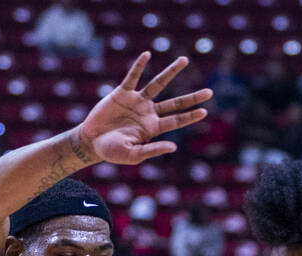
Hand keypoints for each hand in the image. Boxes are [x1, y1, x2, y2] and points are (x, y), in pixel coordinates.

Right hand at [76, 51, 211, 163]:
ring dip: (171, 73)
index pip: (176, 121)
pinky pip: (133, 77)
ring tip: (185, 60)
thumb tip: (174, 147)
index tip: (204, 111)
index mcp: (152, 128)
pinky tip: (147, 55)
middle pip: (174, 103)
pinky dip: (139, 66)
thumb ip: (153, 150)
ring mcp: (137, 101)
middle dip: (191, 98)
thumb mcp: (134, 155)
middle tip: (210, 92)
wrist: (92, 141)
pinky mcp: (122, 93)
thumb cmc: (112, 152)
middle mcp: (148, 113)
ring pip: (158, 84)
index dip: (190, 117)